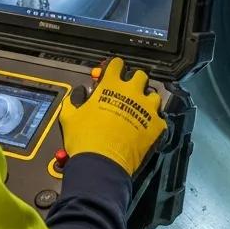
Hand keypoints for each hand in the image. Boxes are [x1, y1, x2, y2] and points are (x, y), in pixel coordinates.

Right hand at [59, 57, 166, 175]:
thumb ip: (74, 100)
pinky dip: (153, 121)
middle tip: (127, 91)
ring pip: (153, 95)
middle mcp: (132, 92)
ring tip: (139, 109)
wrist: (101, 164)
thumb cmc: (85, 139)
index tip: (113, 72)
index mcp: (111, 85)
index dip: (114, 67)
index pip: (117, 64)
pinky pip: (160, 118)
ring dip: (146, 99)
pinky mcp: (156, 126)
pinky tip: (145, 127)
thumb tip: (79, 94)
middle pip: (140, 76)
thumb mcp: (69, 116)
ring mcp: (146, 109)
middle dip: (133, 81)